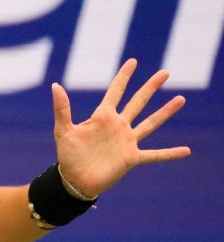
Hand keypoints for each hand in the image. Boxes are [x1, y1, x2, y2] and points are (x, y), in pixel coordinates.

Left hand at [52, 59, 189, 197]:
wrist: (74, 180)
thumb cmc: (67, 155)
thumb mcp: (63, 129)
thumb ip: (62, 108)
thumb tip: (55, 85)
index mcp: (102, 117)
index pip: (115, 91)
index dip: (124, 77)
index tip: (133, 62)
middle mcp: (118, 126)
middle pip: (138, 102)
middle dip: (151, 87)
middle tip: (166, 72)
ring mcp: (127, 141)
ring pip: (150, 123)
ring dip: (165, 112)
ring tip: (180, 99)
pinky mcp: (131, 158)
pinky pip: (154, 154)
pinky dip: (169, 153)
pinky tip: (186, 150)